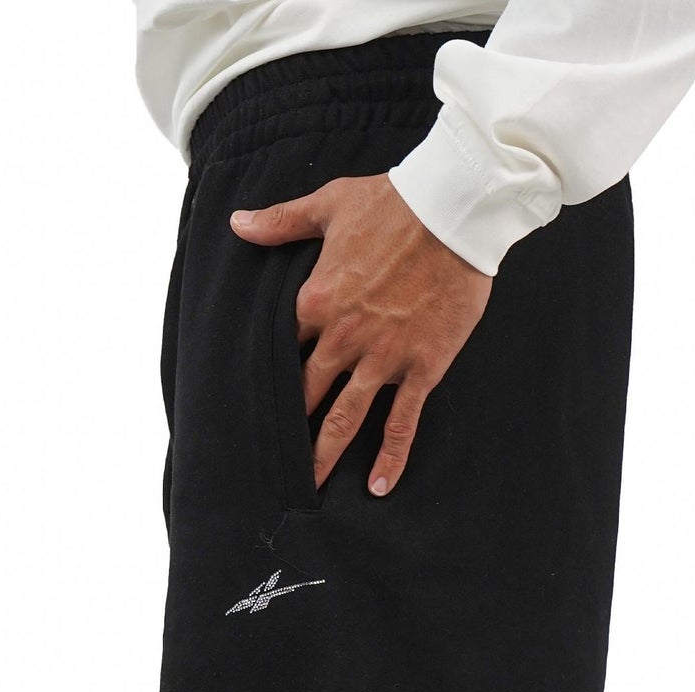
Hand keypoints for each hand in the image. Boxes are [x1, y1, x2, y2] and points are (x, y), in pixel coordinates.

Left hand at [232, 176, 491, 497]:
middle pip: (307, 393)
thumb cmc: (393, 202)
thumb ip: (282, 222)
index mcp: (316, 301)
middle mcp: (344, 338)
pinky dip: (391, 457)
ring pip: (346, 417)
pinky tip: (380, 486)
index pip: (282, 348)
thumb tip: (239, 225)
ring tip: (311, 487)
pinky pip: (401, 422)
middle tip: (274, 461)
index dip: (269, 374)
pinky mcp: (421, 368)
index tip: (256, 401)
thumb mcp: (329, 204)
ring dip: (326, 454)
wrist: (455, 209)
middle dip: (289, 428)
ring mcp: (383, 358)